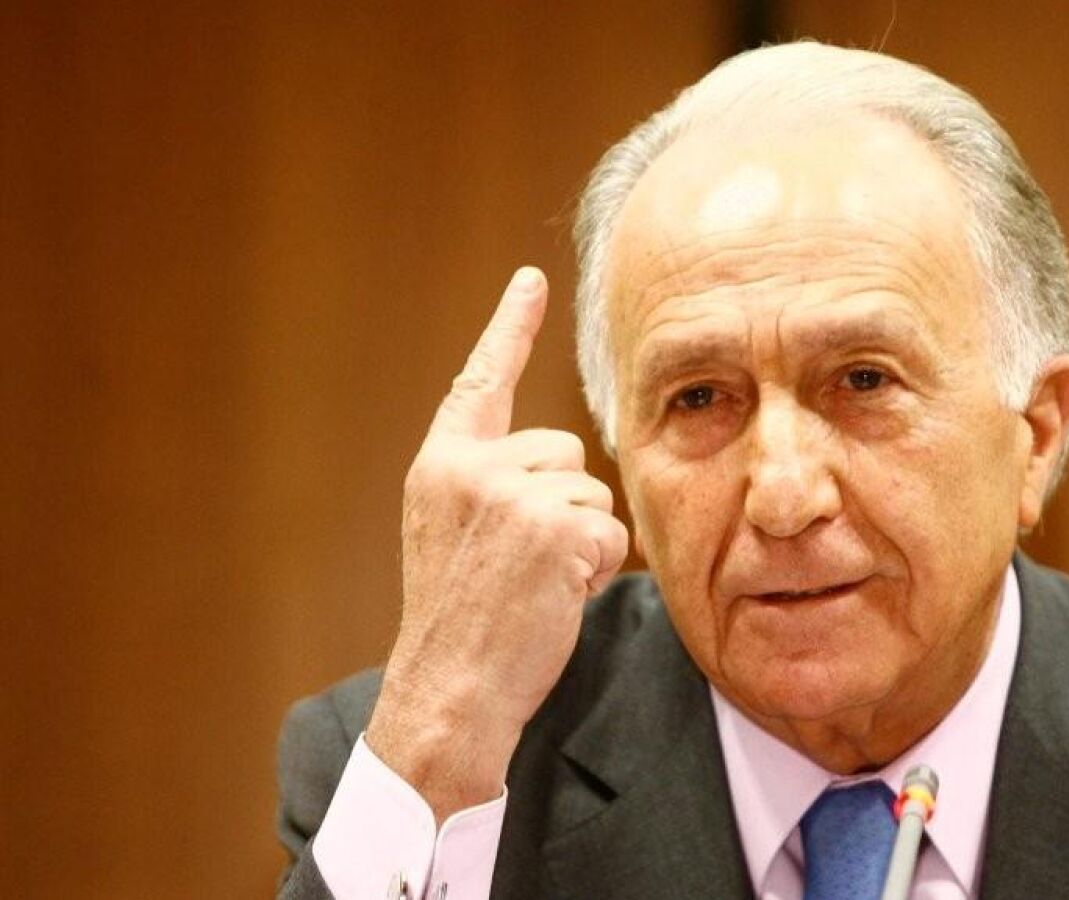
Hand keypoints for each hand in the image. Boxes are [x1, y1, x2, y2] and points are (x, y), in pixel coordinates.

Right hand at [365, 267, 628, 819]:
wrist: (449, 689)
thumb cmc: (463, 622)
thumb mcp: (453, 534)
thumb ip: (490, 484)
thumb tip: (561, 463)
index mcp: (441, 465)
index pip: (480, 382)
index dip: (509, 328)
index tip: (531, 280)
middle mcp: (469, 468)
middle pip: (567, 452)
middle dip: (565, 506)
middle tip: (524, 565)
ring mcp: (508, 494)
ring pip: (593, 494)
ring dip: (583, 542)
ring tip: (535, 584)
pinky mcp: (551, 528)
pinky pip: (611, 532)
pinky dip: (598, 568)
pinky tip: (555, 596)